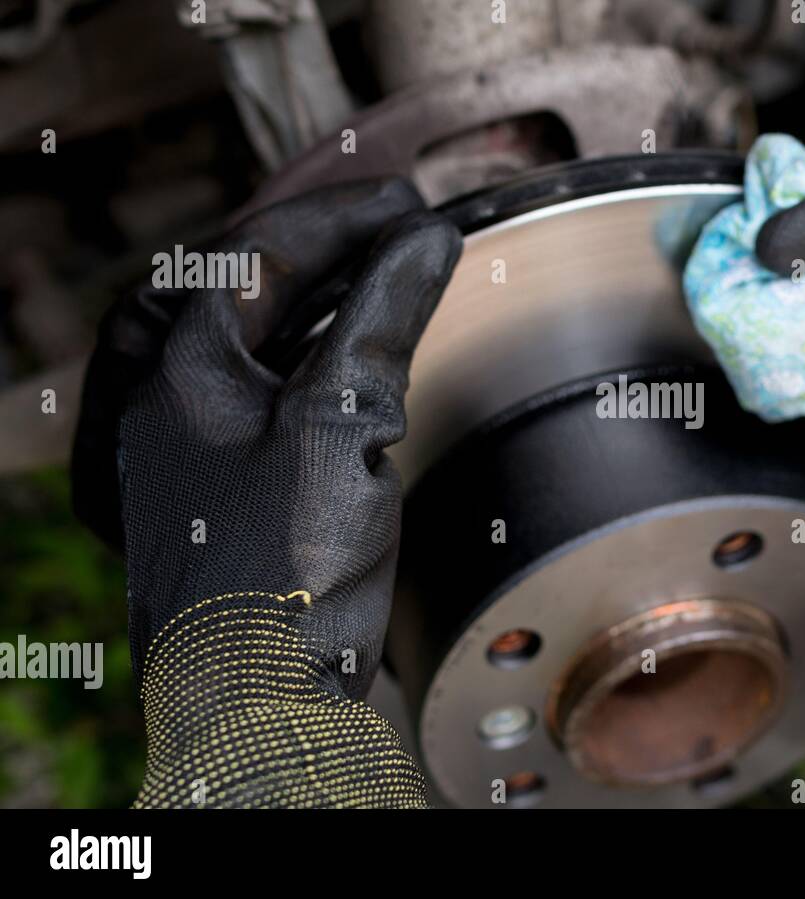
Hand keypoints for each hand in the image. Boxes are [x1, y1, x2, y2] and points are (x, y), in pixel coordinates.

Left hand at [72, 177, 461, 684]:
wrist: (263, 695)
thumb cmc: (283, 571)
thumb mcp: (342, 424)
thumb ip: (380, 321)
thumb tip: (422, 242)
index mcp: (178, 371)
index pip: (258, 256)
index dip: (341, 220)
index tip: (411, 206)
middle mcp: (170, 401)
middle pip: (242, 287)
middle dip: (319, 249)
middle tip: (391, 227)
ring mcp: (193, 448)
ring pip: (253, 342)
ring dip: (319, 302)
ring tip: (388, 277)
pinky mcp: (224, 489)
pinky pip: (265, 394)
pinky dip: (314, 362)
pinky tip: (363, 364)